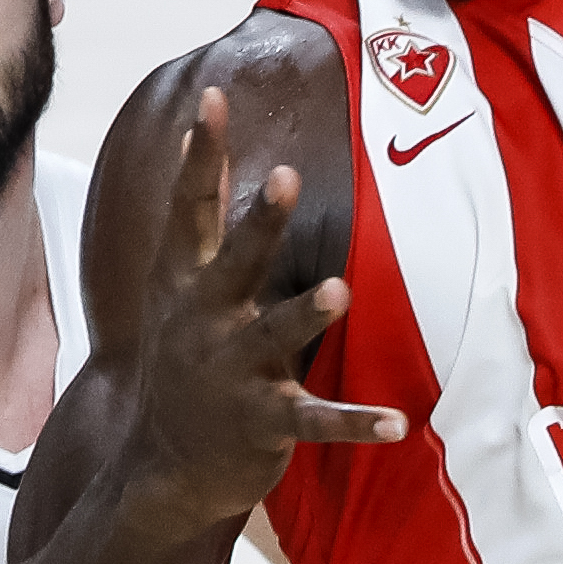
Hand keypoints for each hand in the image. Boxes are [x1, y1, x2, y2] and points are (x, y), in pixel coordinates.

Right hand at [130, 89, 402, 534]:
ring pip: (274, 337)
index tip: (212, 98)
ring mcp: (233, 374)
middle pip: (235, 263)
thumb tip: (188, 139)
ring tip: (338, 290)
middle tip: (285, 175)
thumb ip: (196, 218)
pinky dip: (356, 423)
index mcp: (184, 284)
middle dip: (259, 222)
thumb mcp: (176, 286)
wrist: (165, 465)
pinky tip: (398, 423)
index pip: (191, 208)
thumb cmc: (181, 358)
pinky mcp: (264, 424)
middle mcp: (204, 322)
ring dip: (305, 314)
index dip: (202, 154)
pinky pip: (316, 421)